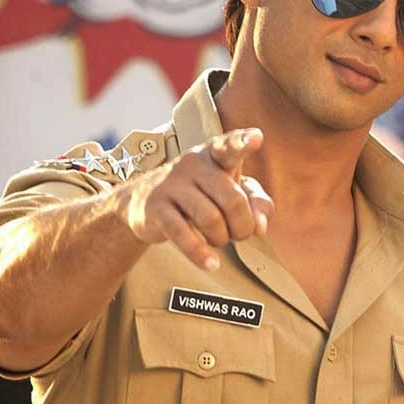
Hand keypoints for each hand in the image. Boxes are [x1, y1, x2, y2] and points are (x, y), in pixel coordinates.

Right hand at [118, 128, 274, 270]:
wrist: (143, 202)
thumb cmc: (200, 193)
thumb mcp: (231, 192)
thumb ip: (256, 202)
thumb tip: (260, 226)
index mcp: (214, 155)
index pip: (229, 146)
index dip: (243, 142)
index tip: (257, 138)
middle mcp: (193, 164)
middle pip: (232, 200)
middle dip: (243, 225)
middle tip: (241, 234)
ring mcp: (172, 184)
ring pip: (211, 219)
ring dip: (223, 238)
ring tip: (220, 240)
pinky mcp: (156, 208)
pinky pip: (182, 233)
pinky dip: (200, 253)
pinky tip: (211, 264)